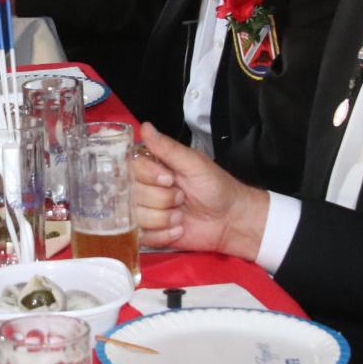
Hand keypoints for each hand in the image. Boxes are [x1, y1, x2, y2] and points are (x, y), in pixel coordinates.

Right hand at [132, 123, 270, 259]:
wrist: (230, 220)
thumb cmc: (216, 187)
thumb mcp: (194, 163)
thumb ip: (168, 148)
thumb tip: (146, 127)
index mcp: (153, 166)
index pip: (132, 167)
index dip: (149, 175)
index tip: (170, 178)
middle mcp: (145, 187)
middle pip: (133, 193)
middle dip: (162, 199)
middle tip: (182, 197)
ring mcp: (146, 211)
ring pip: (138, 216)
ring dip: (165, 218)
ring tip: (181, 214)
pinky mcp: (150, 233)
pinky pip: (143, 236)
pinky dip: (164, 234)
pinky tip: (179, 228)